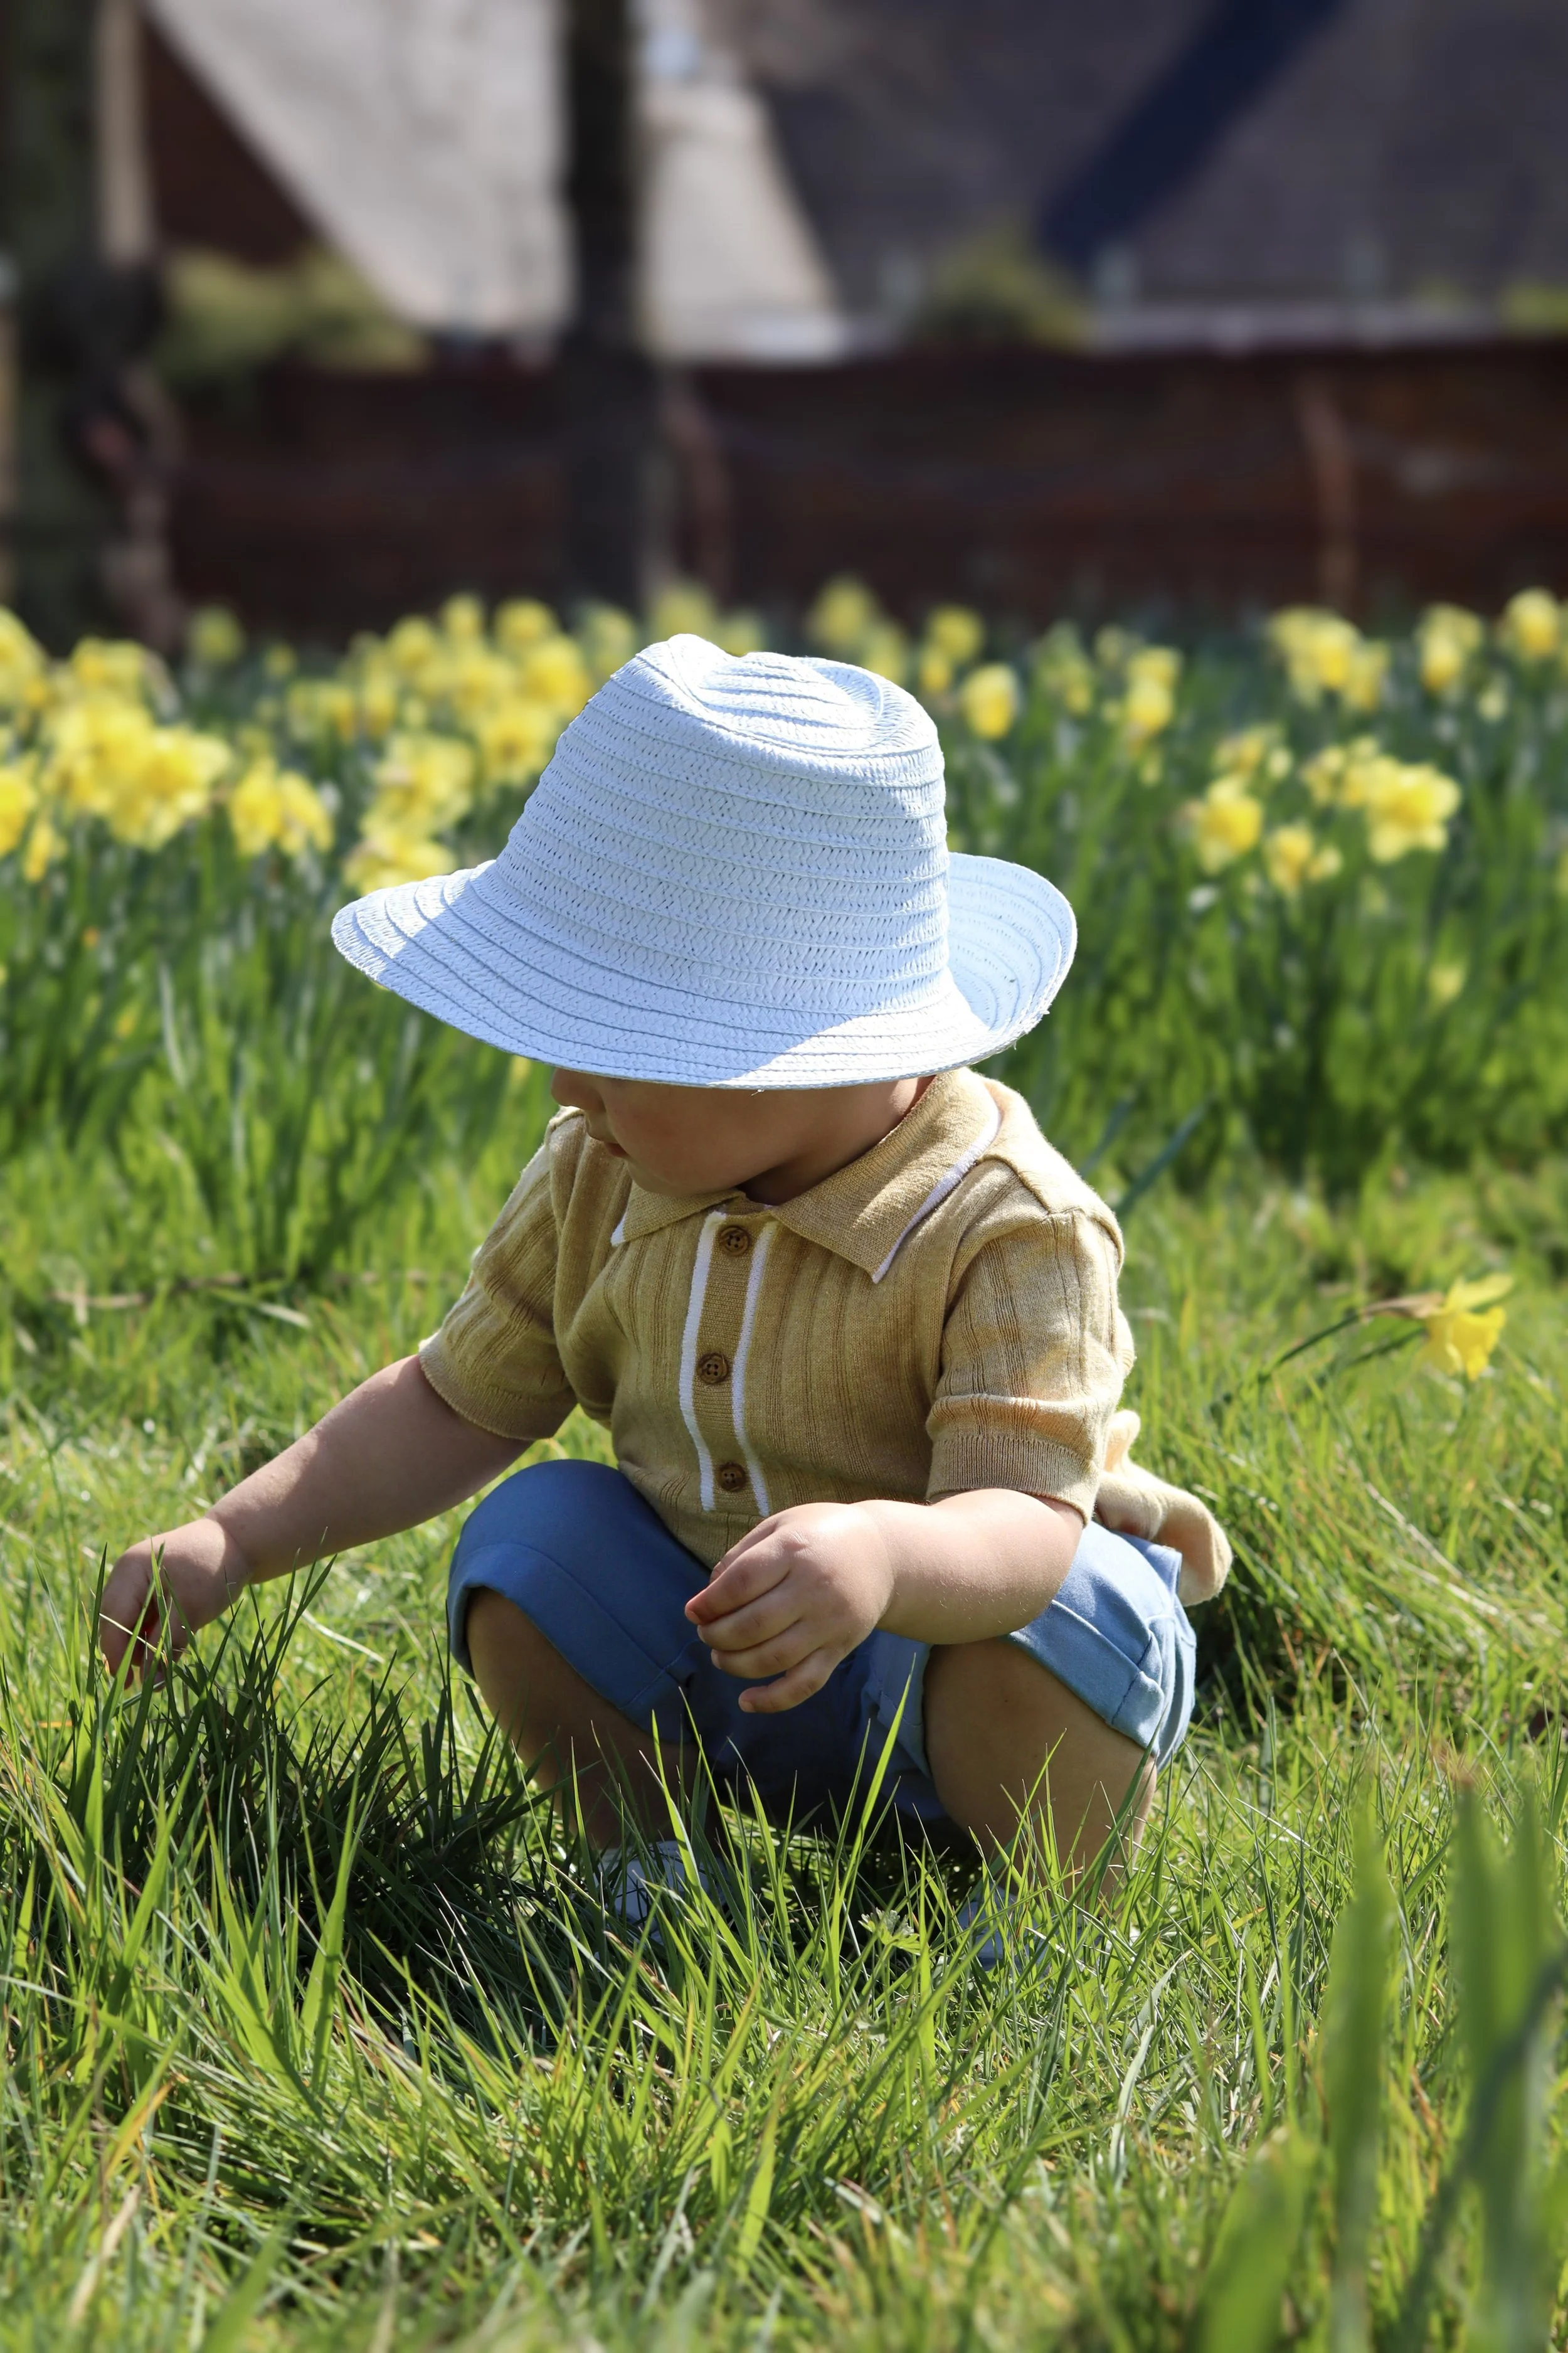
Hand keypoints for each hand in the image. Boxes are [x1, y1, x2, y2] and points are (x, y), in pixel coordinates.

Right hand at [99, 1517, 249, 1679]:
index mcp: (131, 1571)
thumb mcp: (192, 1608)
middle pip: (115, 1620)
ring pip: (128, 1622)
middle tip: (131, 1685)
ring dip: (136, 1648)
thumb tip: (152, 1684)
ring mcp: (140, 1581)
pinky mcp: (154, 1589)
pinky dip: (149, 1637)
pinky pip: (144, 1617)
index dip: (115, 1651)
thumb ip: (168, 1643)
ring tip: (149, 1676)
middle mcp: (128, 1575)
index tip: (123, 1681)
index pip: (113, 1617)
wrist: (239, 1541)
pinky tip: (160, 1659)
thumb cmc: (214, 1569)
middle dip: (123, 1652)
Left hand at [685, 1501, 894, 1714]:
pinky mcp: (840, 1648)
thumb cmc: (821, 1535)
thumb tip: (707, 1597)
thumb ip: (742, 1555)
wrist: (883, 1554)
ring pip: (774, 1658)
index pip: (741, 1583)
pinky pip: (806, 1684)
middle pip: (753, 1625)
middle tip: (705, 1633)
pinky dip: (774, 1700)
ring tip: (720, 1657)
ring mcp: (830, 1623)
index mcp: (794, 1549)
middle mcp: (814, 1588)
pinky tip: (746, 1702)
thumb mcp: (781, 1525)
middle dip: (717, 1635)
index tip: (693, 1611)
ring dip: (735, 1665)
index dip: (709, 1602)